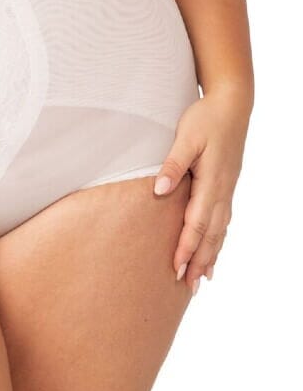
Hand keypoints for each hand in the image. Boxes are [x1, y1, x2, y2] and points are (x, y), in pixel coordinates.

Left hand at [152, 86, 251, 293]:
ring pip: (219, 230)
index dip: (187, 247)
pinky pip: (223, 219)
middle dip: (199, 261)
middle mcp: (222, 190)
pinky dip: (218, 238)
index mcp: (211, 181)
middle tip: (189, 287)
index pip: (197, 223)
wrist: (232, 104)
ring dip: (210, 254)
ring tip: (202, 279)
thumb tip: (158, 191)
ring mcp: (227, 189)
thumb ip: (172, 165)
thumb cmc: (206, 118)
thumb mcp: (185, 137)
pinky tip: (215, 248)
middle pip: (211, 234)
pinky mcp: (226, 184)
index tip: (177, 268)